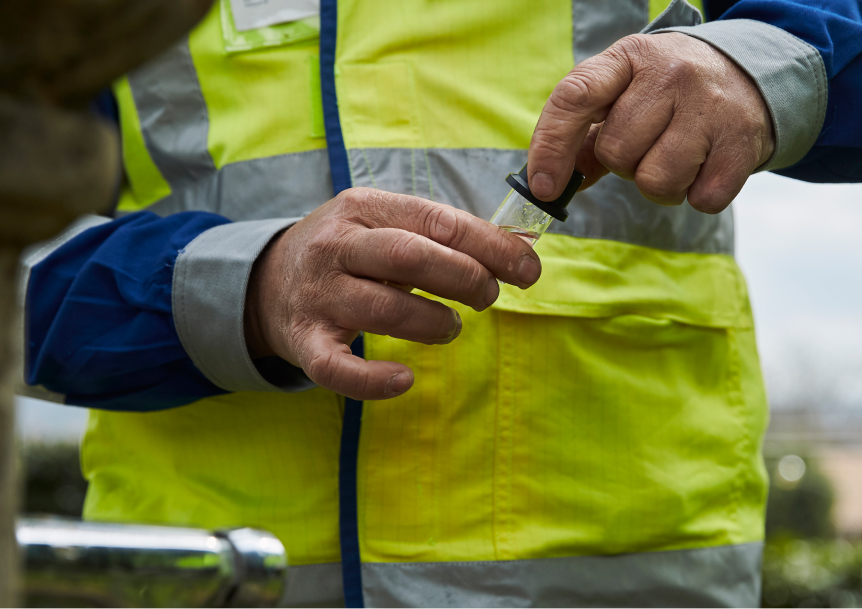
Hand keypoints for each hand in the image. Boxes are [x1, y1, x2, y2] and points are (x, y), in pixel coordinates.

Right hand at [244, 188, 541, 399]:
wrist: (266, 281)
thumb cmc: (350, 254)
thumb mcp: (386, 226)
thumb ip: (445, 236)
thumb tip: (522, 250)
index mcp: (364, 207)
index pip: (438, 220)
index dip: (491, 246)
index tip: (528, 270)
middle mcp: (336, 246)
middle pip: (411, 257)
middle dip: (465, 279)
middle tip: (487, 297)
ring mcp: (317, 294)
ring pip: (383, 310)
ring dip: (433, 324)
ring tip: (450, 327)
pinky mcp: (304, 341)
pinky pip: (338, 368)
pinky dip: (373, 381)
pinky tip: (405, 380)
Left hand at [527, 32, 774, 213]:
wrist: (752, 74)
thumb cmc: (670, 93)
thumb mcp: (626, 94)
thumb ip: (586, 137)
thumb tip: (552, 183)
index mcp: (628, 57)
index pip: (574, 97)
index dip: (551, 146)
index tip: (543, 186)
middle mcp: (670, 73)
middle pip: (616, 153)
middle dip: (624, 165)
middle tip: (649, 145)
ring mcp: (710, 105)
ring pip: (656, 182)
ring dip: (660, 185)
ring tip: (677, 158)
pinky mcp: (742, 140)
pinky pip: (701, 199)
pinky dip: (698, 195)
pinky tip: (706, 166)